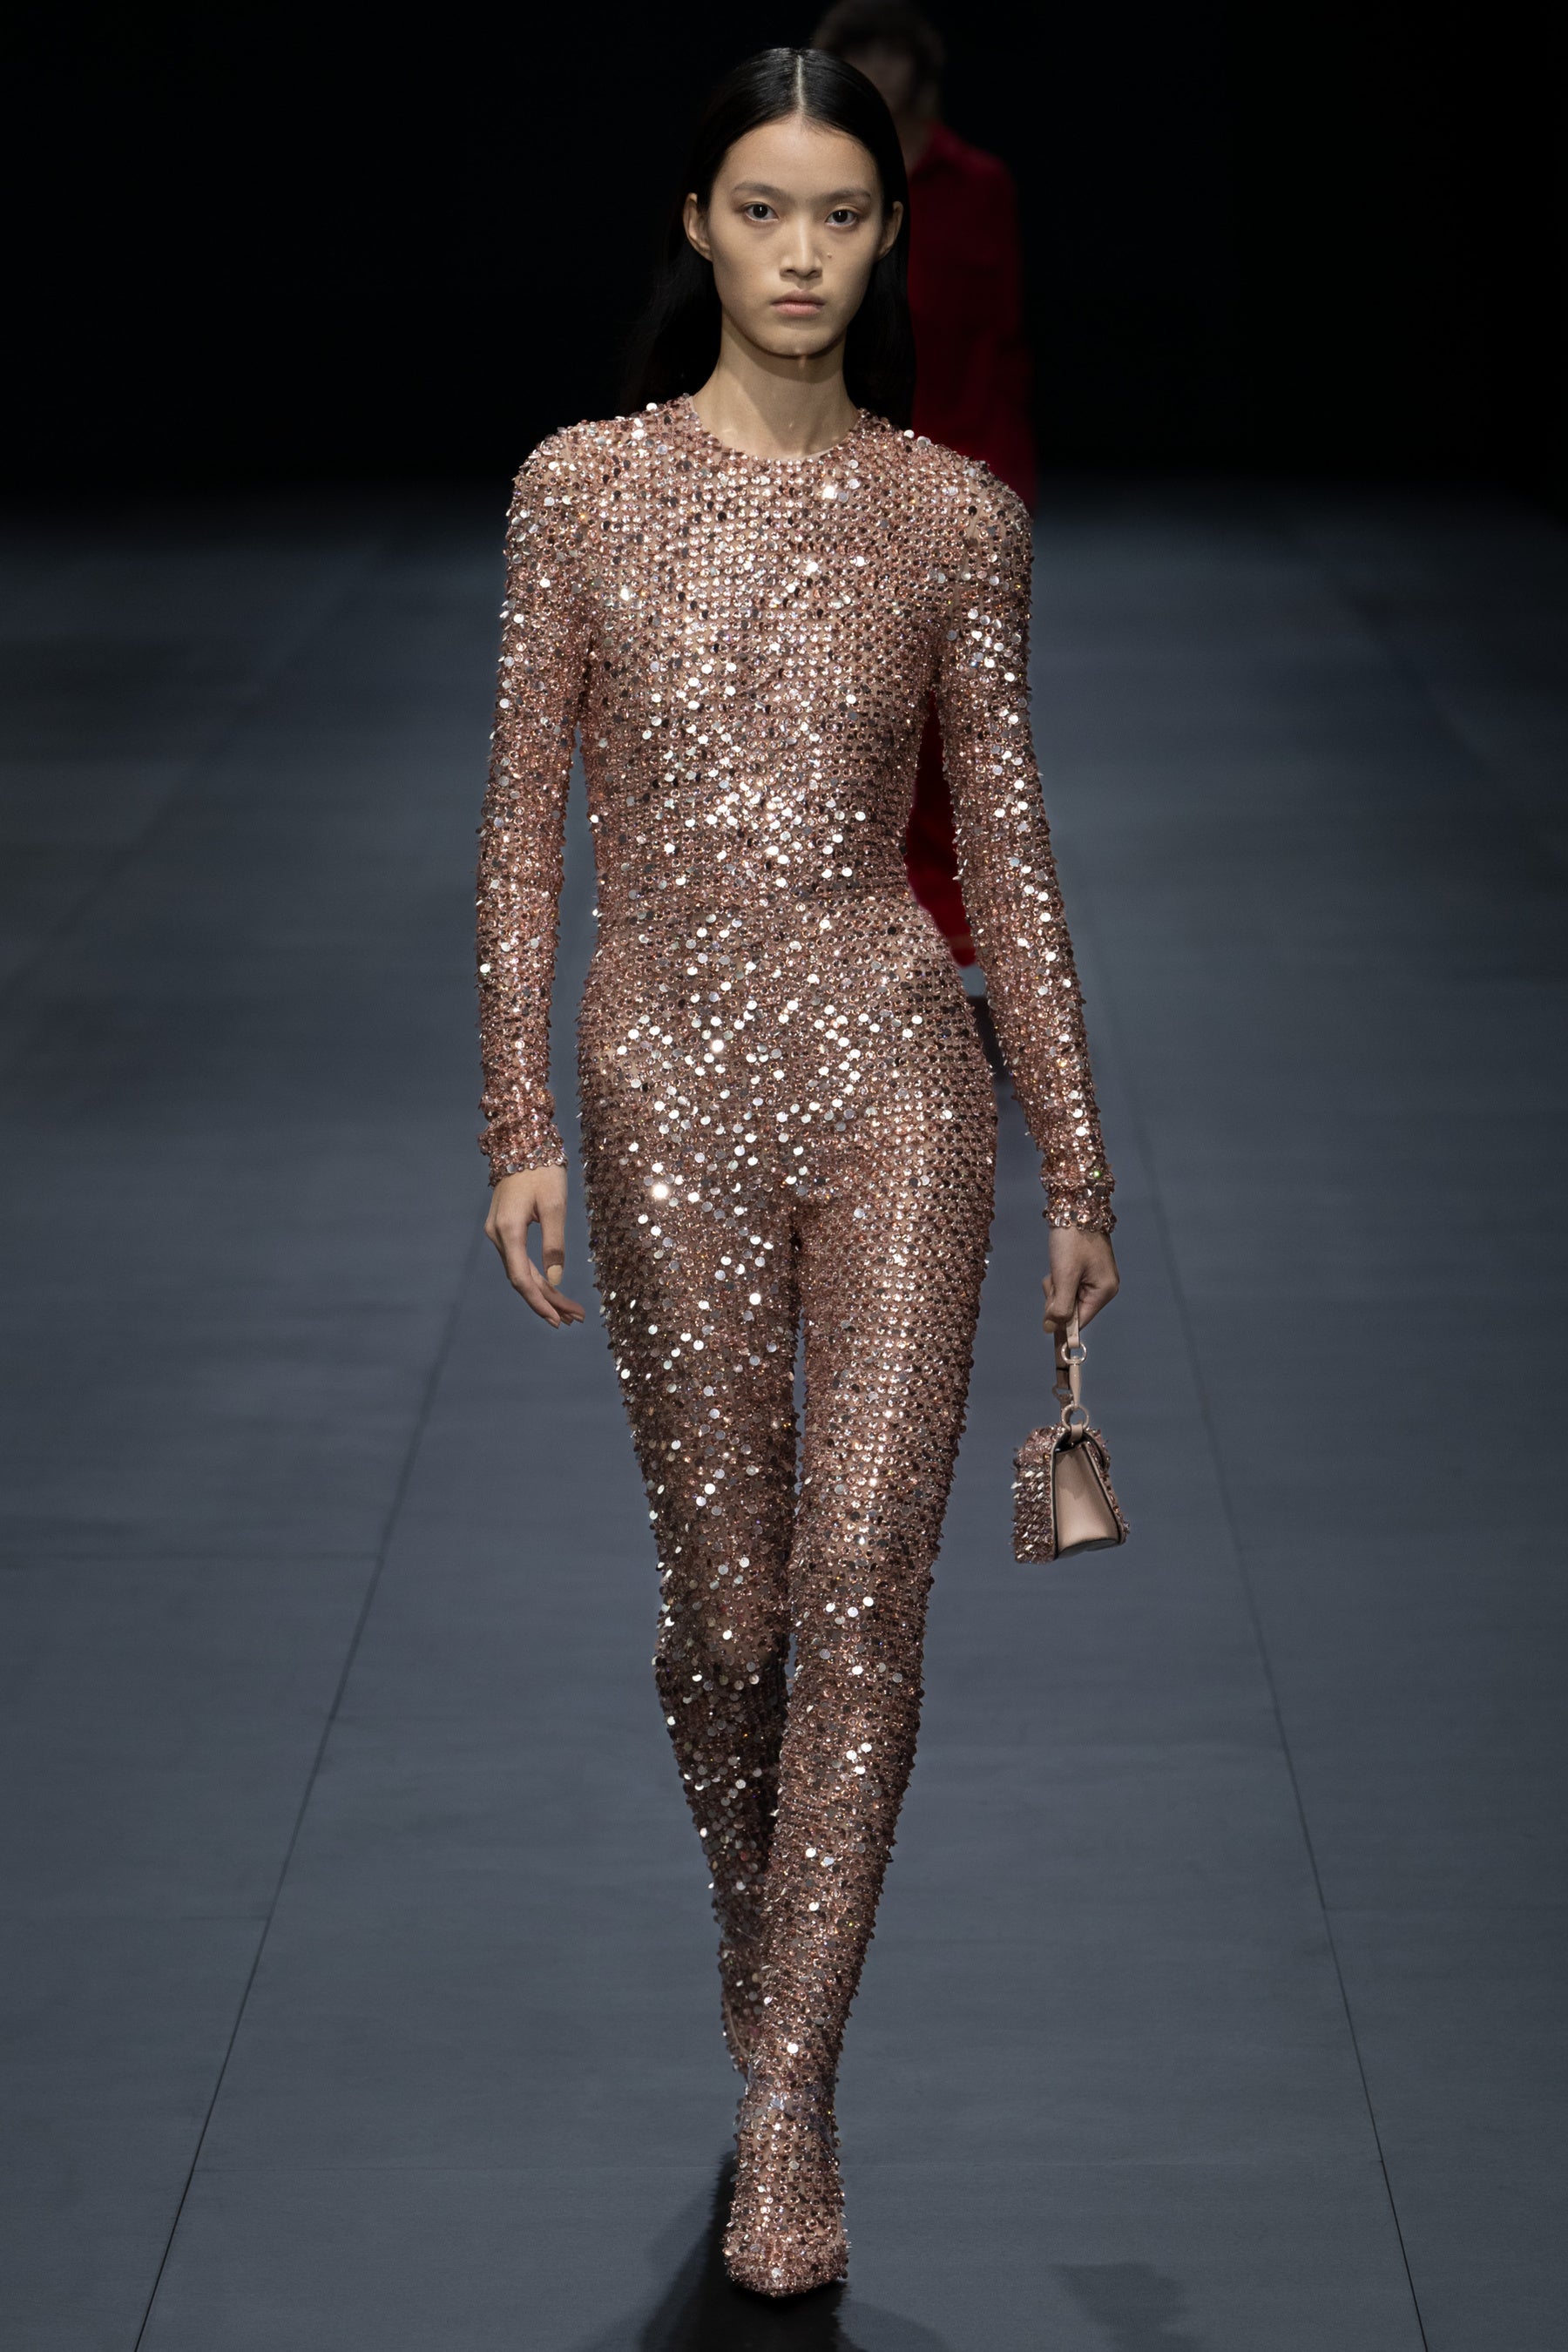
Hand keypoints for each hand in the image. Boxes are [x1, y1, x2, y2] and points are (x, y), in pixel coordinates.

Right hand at [485, 1166, 586, 1327]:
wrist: (522, 1143)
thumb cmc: (542, 1170)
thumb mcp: (554, 1205)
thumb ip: (554, 1244)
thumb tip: (554, 1280)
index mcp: (508, 1230)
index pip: (521, 1278)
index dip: (540, 1302)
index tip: (558, 1319)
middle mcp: (497, 1235)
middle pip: (522, 1279)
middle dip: (548, 1300)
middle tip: (574, 1318)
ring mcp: (498, 1232)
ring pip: (521, 1271)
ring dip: (544, 1291)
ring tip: (569, 1310)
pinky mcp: (504, 1229)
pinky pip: (519, 1260)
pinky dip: (537, 1275)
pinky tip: (552, 1288)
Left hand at [1042, 1226, 1119, 1331]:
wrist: (1075, 1206)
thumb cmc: (1073, 1239)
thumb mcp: (1064, 1275)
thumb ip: (1059, 1306)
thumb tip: (1050, 1329)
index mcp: (1104, 1291)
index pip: (1080, 1320)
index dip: (1062, 1324)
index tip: (1046, 1327)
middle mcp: (1104, 1287)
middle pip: (1072, 1309)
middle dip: (1058, 1297)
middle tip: (1055, 1277)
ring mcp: (1095, 1278)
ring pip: (1067, 1296)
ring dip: (1057, 1285)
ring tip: (1059, 1265)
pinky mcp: (1086, 1270)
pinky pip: (1067, 1284)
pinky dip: (1059, 1277)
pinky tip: (1059, 1262)